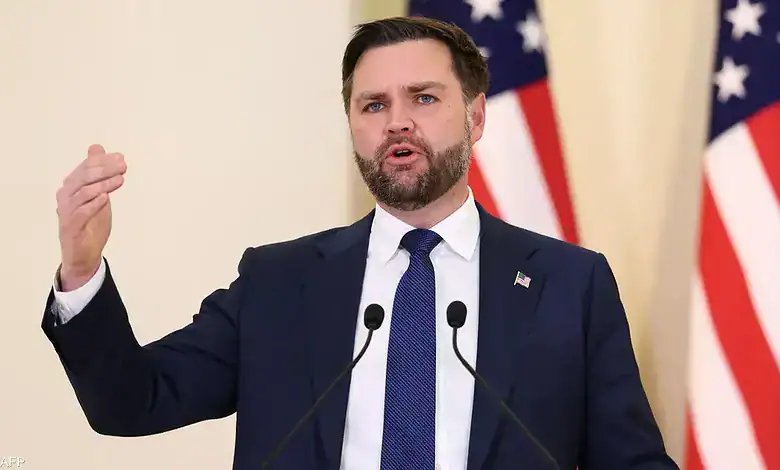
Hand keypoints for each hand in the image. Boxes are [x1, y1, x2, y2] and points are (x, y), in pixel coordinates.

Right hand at [56, 144, 126, 290]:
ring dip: (103, 184)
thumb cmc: (91, 223)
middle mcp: (66, 196)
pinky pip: (80, 212)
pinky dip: (93, 203)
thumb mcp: (98, 194)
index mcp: (71, 186)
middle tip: (123, 166)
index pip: (86, 168)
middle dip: (105, 169)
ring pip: (83, 192)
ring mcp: (66, 211)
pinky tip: (105, 198)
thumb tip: (97, 148)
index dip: (103, 162)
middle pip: (84, 177)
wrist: (84, 254)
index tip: (121, 159)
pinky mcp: (70, 227)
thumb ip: (98, 173)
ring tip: (119, 180)